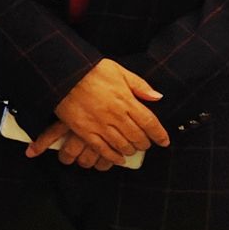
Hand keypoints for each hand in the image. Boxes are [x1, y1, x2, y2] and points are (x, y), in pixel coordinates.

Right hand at [35, 59, 166, 162]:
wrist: (64, 74)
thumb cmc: (92, 70)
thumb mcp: (119, 71)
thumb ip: (140, 85)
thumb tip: (158, 97)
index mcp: (125, 100)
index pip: (149, 122)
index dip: (159, 134)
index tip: (164, 141)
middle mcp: (115, 115)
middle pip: (137, 136)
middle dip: (144, 143)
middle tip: (145, 145)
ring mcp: (99, 124)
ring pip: (121, 144)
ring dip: (130, 150)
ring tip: (131, 150)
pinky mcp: (84, 130)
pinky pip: (101, 149)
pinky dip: (112, 156)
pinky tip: (118, 159)